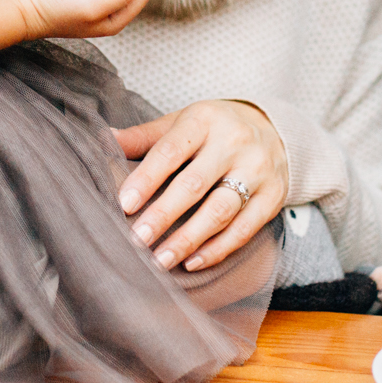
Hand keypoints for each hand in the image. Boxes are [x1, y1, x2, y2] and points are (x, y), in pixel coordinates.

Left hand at [115, 100, 289, 272]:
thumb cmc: (215, 130)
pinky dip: (217, 249)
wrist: (278, 131)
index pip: (170, 150)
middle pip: (194, 184)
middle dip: (163, 215)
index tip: (123, 204)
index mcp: (204, 120)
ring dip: (188, 240)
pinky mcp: (272, 197)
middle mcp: (234, 143)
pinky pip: (244, 229)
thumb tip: (103, 139)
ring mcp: (257, 171)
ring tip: (160, 260)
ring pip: (220, 211)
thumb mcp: (182, 122)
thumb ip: (144, 136)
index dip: (146, 179)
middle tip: (136, 240)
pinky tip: (192, 262)